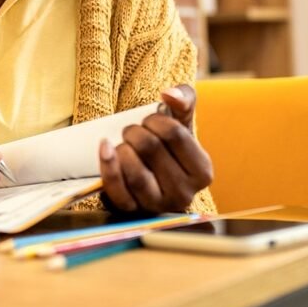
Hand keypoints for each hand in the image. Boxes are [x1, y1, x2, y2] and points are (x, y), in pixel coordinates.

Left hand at [98, 84, 213, 213]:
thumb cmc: (169, 147)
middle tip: (132, 131)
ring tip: (124, 143)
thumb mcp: (182, 121)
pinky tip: (105, 147)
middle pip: (150, 148)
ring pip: (135, 172)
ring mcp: (157, 206)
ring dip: (123, 148)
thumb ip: (184, 99)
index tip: (149, 121)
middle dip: (135, 132)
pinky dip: (107, 165)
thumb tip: (169, 94)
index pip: (174, 133)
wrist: (150, 175)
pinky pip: (116, 189)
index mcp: (202, 172)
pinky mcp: (132, 212)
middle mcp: (184, 194)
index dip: (155, 120)